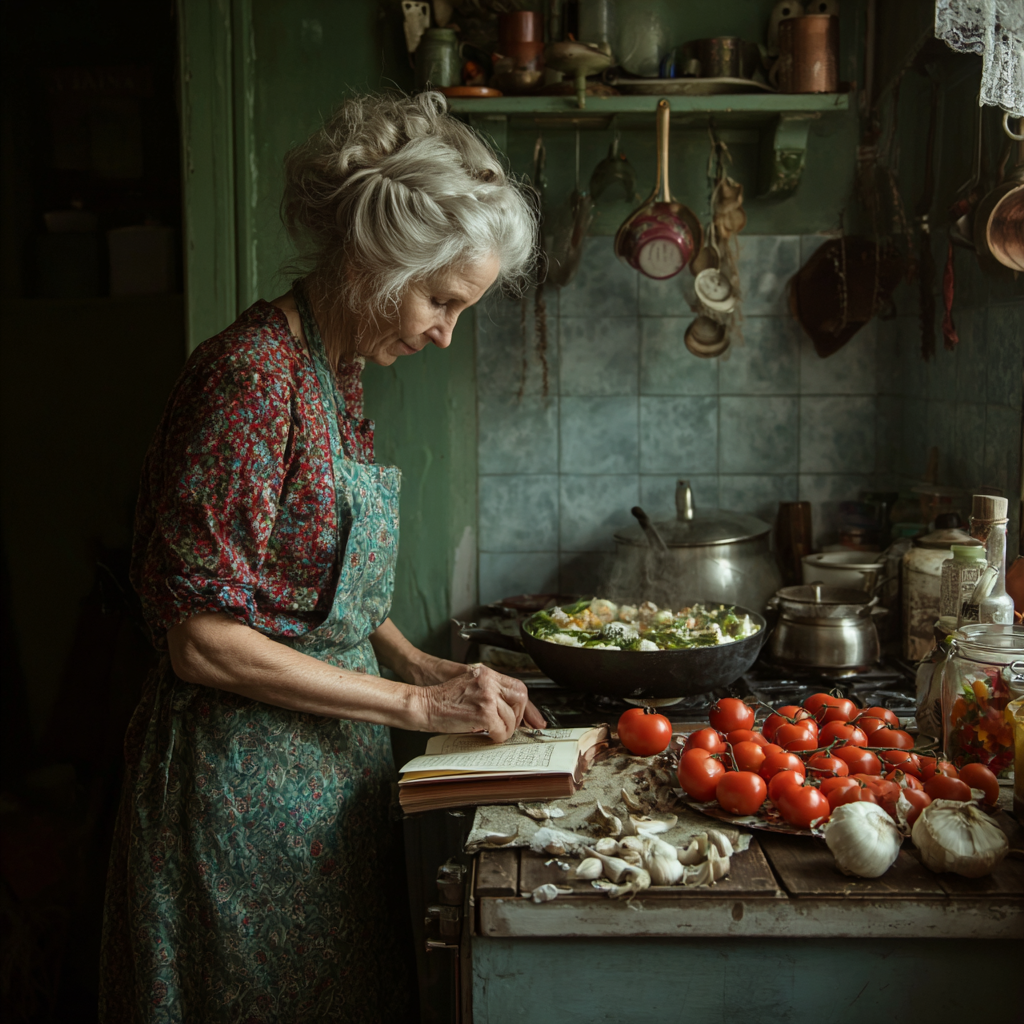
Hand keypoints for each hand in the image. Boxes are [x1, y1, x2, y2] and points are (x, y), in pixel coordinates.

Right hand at [417, 664, 544, 742]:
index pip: (518, 686)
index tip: (533, 718)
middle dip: (519, 716)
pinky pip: (501, 730)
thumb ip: (487, 691)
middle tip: (511, 725)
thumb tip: (505, 709)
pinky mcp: (483, 713)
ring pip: (511, 718)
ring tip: (495, 732)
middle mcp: (489, 682)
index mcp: (486, 673)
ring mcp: (487, 697)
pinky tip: (489, 736)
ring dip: (506, 729)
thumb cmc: (441, 698)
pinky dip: (498, 737)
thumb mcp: (468, 685)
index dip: (527, 705)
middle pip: (521, 699)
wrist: (423, 704)